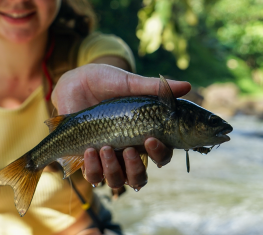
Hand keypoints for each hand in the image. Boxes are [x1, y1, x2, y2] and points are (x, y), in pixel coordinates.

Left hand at [52, 64, 190, 190]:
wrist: (75, 81)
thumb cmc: (106, 81)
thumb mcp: (129, 83)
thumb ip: (154, 88)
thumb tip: (187, 86)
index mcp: (143, 135)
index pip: (161, 156)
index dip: (160, 154)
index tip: (151, 139)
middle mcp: (127, 151)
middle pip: (139, 178)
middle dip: (136, 170)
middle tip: (128, 150)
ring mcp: (107, 157)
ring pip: (117, 181)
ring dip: (112, 169)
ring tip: (104, 147)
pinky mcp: (87, 158)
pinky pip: (93, 176)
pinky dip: (93, 167)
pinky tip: (89, 150)